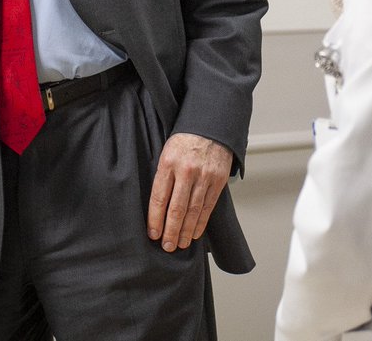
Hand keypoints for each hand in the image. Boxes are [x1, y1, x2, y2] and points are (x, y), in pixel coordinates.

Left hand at [147, 132, 232, 252]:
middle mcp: (186, 170)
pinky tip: (195, 233)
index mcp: (168, 163)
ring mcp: (204, 175)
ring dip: (186, 231)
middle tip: (167, 246)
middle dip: (171, 231)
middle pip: (176, 208)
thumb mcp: (166, 152)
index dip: (155, 219)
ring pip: (193, 210)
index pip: (159, 197)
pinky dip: (201, 222)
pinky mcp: (218, 179)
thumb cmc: (184, 141)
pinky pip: (209, 206)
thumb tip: (156, 207)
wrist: (210, 125)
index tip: (153, 234)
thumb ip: (162, 176)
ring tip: (181, 244)